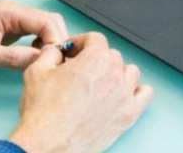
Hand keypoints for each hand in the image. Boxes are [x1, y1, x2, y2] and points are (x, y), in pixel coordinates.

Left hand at [0, 0, 69, 75]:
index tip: (56, 59)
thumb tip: (41, 59)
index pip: (46, 20)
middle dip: (56, 41)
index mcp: (6, 11)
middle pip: (48, 22)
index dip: (56, 40)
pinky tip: (35, 59)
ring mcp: (9, 21)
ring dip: (48, 44)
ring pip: (41, 29)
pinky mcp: (5, 32)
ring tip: (47, 63)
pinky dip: (38, 46)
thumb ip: (14, 57)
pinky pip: (31, 35)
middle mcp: (10, 12)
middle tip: (55, 63)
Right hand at [7, 33, 154, 152]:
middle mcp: (115, 74)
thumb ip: (50, 55)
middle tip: (80, 70)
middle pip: (112, 56)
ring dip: (116, 73)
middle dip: (95, 60)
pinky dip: (136, 92)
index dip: (81, 43)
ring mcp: (125, 95)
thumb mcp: (36, 72)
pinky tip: (122, 94)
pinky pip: (145, 94)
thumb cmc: (44, 113)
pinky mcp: (128, 115)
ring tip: (100, 82)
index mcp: (95, 59)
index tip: (73, 51)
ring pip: (130, 72)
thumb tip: (55, 52)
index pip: (95, 39)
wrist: (49, 144)